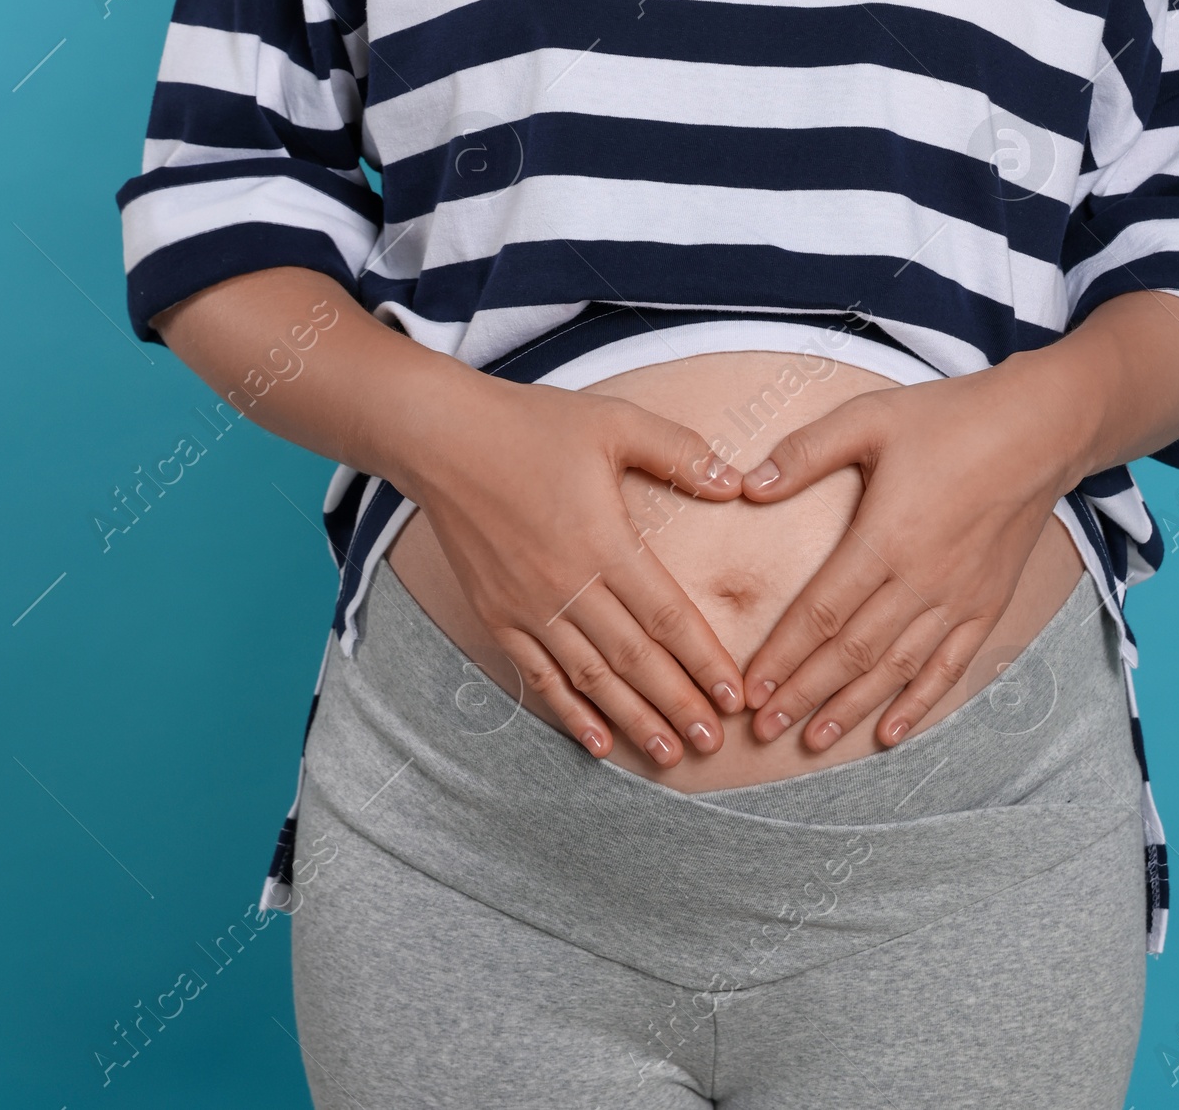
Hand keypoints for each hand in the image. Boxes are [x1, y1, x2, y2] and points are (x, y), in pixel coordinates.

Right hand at [406, 374, 746, 766]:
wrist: (442, 438)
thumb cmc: (531, 425)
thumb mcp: (615, 422)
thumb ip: (680, 452)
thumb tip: (737, 483)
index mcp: (604, 541)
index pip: (667, 615)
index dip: (704, 660)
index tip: (734, 695)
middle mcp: (568, 585)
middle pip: (635, 660)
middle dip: (678, 704)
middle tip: (713, 742)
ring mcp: (528, 607)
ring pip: (591, 678)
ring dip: (633, 720)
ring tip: (669, 755)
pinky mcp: (496, 615)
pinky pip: (539, 676)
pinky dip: (570, 713)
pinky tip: (596, 741)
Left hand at [737, 359, 1080, 750]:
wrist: (1039, 429)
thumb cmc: (950, 418)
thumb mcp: (870, 418)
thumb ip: (806, 452)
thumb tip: (746, 485)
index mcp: (885, 537)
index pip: (821, 612)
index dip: (783, 656)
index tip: (750, 688)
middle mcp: (921, 579)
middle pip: (851, 652)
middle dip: (804, 694)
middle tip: (764, 728)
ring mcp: (958, 598)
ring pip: (896, 668)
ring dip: (851, 708)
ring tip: (813, 741)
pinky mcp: (987, 605)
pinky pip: (948, 666)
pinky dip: (919, 703)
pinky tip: (891, 731)